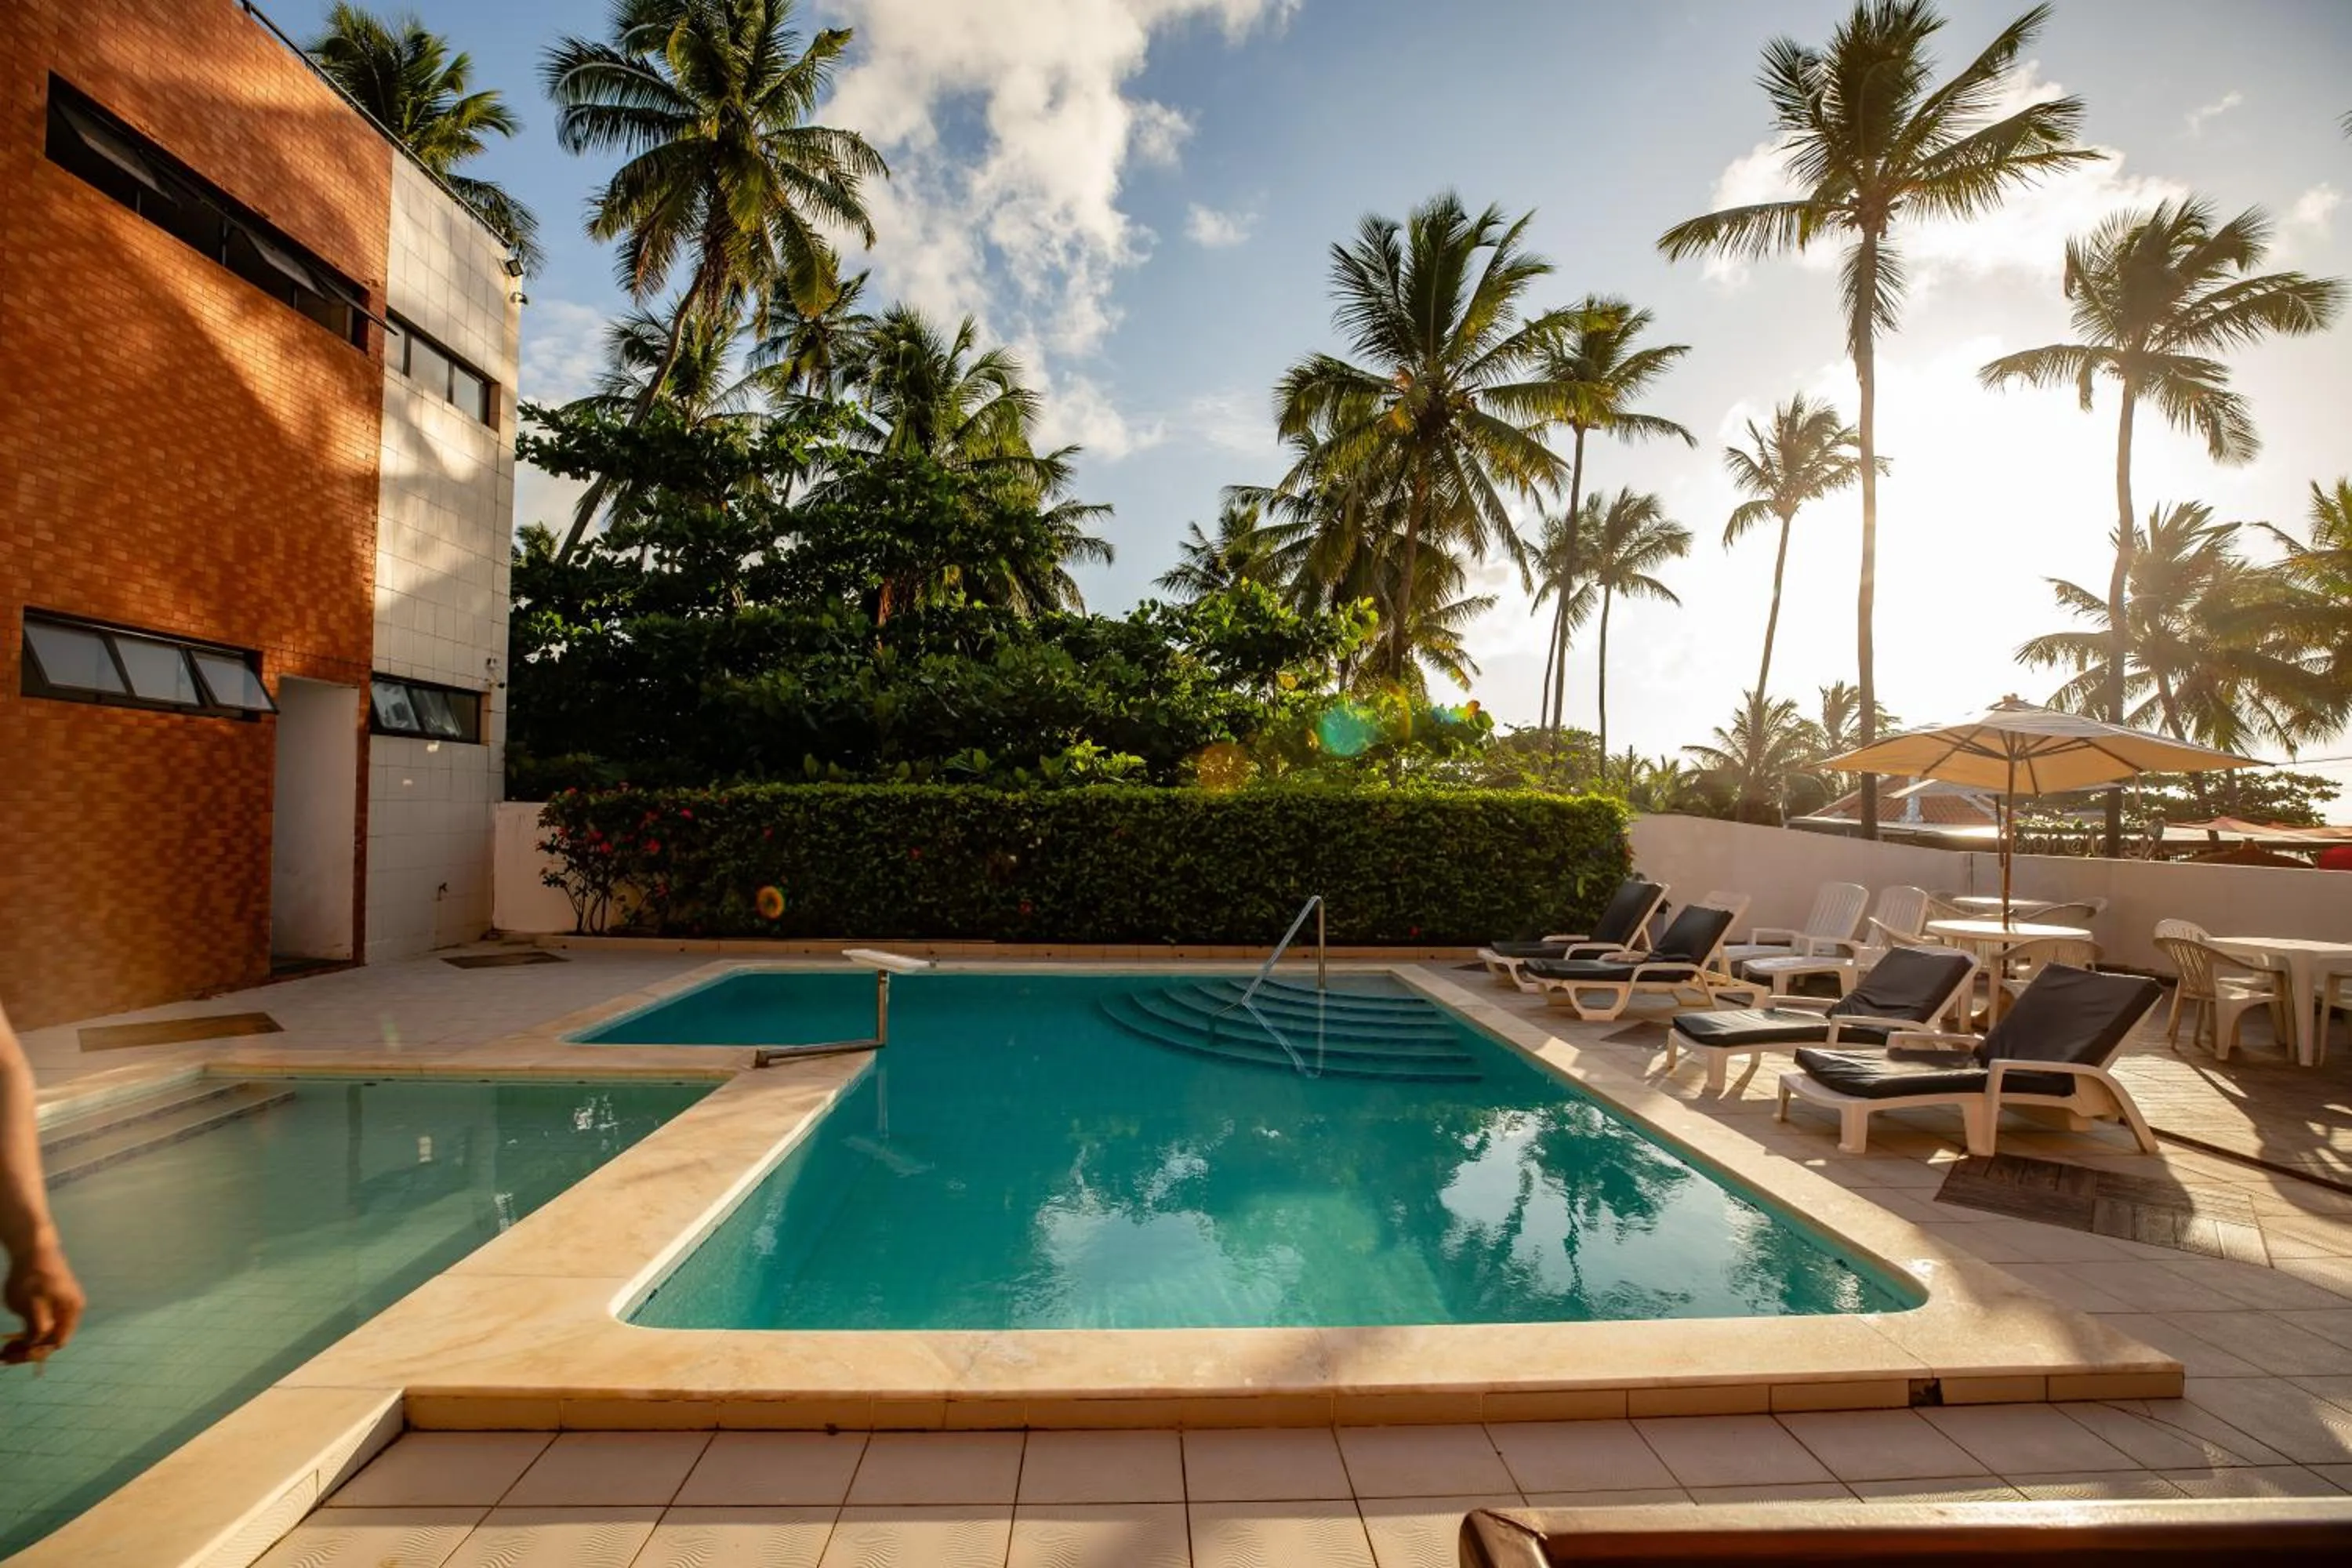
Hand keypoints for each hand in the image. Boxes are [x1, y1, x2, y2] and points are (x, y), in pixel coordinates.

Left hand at [3, 1236, 84, 1363]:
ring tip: (5, 1348)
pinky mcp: (51, 1299)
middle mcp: (70, 1310)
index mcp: (71, 1311)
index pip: (57, 1342)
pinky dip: (27, 1330)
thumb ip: (36, 1328)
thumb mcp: (31, 1305)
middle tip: (3, 1355)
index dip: (34, 1352)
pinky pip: (42, 1321)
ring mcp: (61, 1304)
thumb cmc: (32, 1277)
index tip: (12, 1356)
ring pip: (45, 1331)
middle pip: (51, 1338)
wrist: (32, 1248)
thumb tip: (36, 1345)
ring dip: (26, 1342)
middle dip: (28, 1349)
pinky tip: (13, 1334)